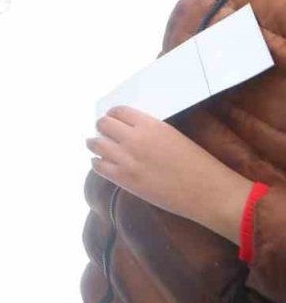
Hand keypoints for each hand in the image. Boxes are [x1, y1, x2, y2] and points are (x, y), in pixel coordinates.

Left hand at [88, 106, 251, 242]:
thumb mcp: (172, 136)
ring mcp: (127, 159)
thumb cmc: (197, 163)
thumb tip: (128, 130)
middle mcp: (135, 139)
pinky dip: (97, 162)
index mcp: (150, 125)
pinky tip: (101, 162)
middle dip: (102, 127)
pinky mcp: (124, 179)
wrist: (208, 192)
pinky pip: (98, 165)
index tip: (112, 119)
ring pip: (96, 143)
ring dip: (95, 143)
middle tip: (104, 132)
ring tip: (97, 145)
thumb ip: (149, 131)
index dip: (112, 115)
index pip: (118, 111)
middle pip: (103, 125)